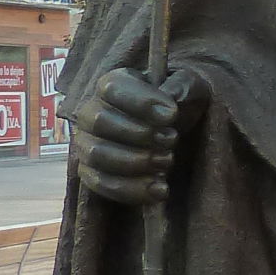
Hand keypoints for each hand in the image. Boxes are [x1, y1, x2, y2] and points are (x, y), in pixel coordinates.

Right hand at [71, 67, 206, 206]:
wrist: (170, 134)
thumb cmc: (175, 105)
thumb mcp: (188, 89)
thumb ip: (182, 87)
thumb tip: (172, 97)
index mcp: (114, 84)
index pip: (113, 88)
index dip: (141, 102)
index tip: (172, 115)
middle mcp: (91, 111)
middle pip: (99, 121)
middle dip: (140, 134)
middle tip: (170, 140)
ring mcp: (87, 143)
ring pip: (97, 154)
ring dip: (135, 162)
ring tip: (166, 161)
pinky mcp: (91, 172)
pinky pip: (100, 184)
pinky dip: (132, 189)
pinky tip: (160, 189)